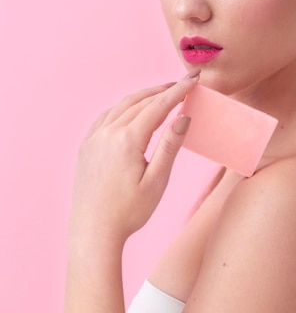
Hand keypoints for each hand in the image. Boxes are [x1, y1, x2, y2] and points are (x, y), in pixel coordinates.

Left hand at [68, 72, 198, 246]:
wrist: (92, 232)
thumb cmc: (129, 212)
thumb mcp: (157, 180)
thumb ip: (170, 145)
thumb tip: (184, 116)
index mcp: (128, 140)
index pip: (159, 106)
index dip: (178, 90)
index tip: (193, 79)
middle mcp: (108, 132)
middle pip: (140, 100)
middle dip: (163, 89)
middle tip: (183, 83)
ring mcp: (94, 138)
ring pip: (122, 105)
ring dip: (144, 96)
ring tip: (162, 93)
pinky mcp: (86, 146)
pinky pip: (106, 116)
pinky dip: (124, 107)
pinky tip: (132, 109)